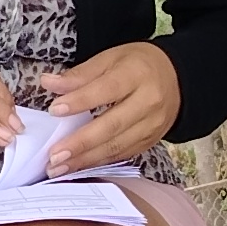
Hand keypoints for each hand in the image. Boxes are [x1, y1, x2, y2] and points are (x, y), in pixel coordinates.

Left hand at [37, 42, 177, 174]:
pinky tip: (78, 166)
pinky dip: (98, 161)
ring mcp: (151, 125)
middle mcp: (148, 102)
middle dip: (81, 143)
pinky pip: (122, 154)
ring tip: (59, 167)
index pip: (107, 90)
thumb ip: (80, 74)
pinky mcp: (150, 141)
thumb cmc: (138, 65)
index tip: (54, 110)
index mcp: (137, 75)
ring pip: (117, 146)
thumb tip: (49, 83)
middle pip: (112, 125)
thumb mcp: (110, 58)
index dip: (80, 101)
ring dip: (86, 159)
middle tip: (54, 155)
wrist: (177, 79)